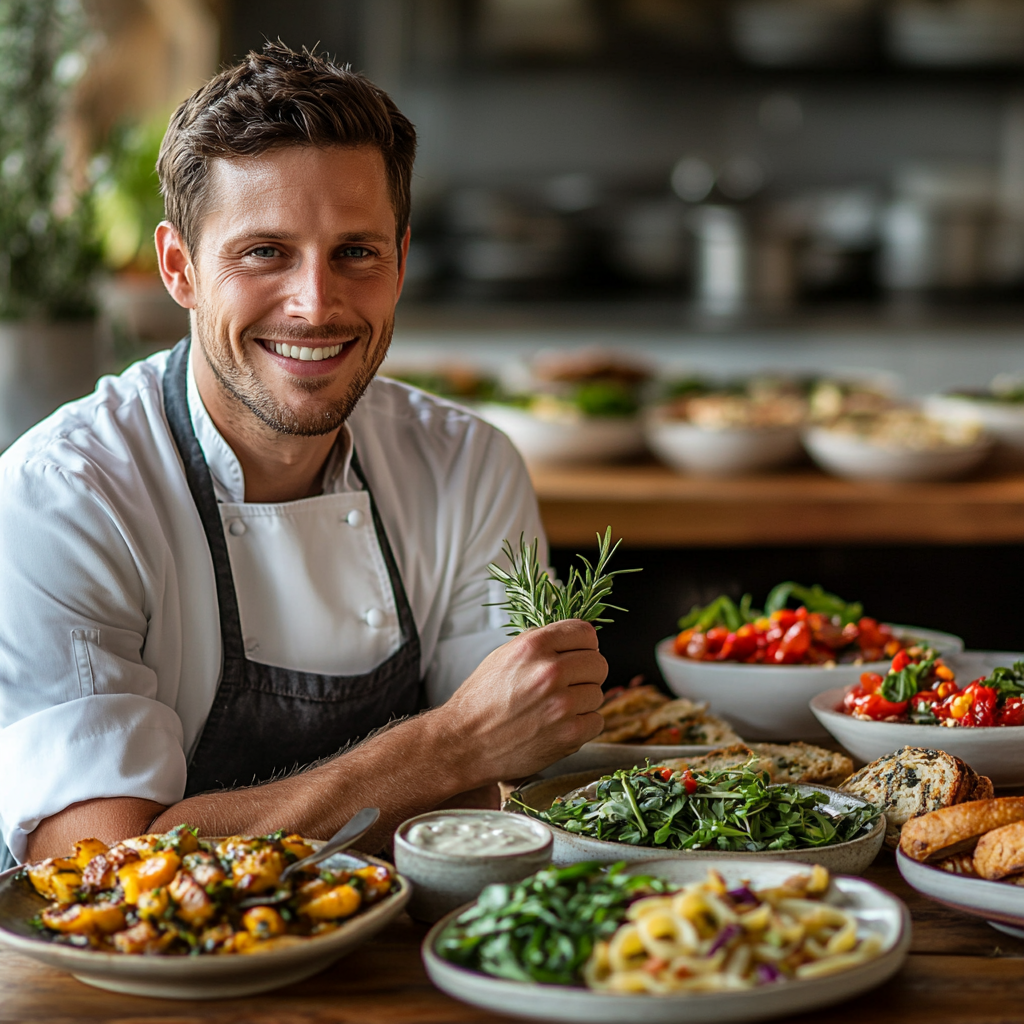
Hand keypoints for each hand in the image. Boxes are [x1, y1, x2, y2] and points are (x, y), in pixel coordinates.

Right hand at [441, 619, 606, 785]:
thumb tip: (571, 639)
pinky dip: (582, 725)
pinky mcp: (569, 734)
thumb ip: (540, 643)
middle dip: (586, 673)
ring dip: (582, 701)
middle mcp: (550, 671)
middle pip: (599, 663)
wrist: (464, 743)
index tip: (579, 654)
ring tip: (556, 708)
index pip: (586, 633)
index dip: (584, 645)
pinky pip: (597, 721)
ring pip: (598, 693)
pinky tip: (560, 726)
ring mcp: (562, 704)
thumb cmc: (481, 700)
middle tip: (568, 684)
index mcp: (534, 646)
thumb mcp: (503, 656)